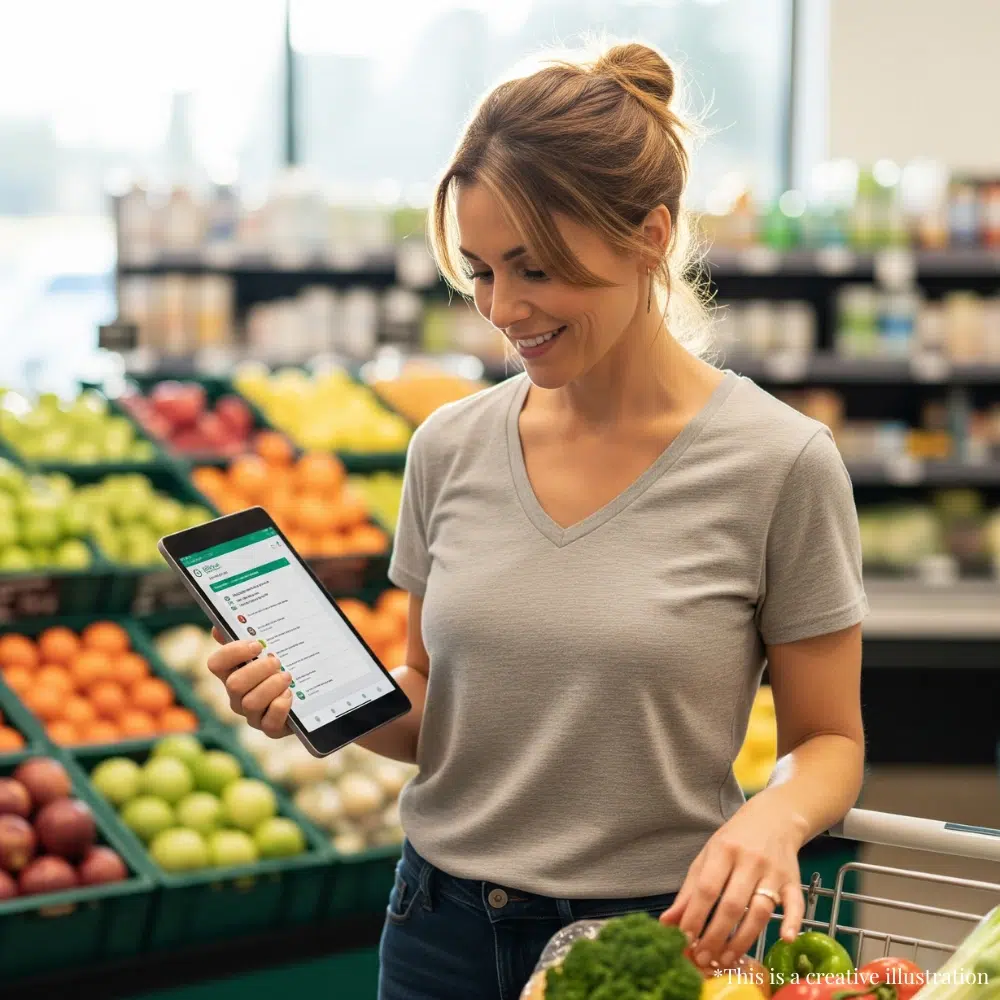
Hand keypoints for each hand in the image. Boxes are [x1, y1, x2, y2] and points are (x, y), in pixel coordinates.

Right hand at [207, 628, 291, 737]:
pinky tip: (290, 695)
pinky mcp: (270, 728)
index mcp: (232, 673)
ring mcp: (252, 715)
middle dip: (258, 669)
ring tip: (287, 676)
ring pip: (251, 703)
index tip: (257, 644)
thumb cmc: (283, 666)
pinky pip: (269, 724)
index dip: (233, 652)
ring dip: (272, 686)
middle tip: (277, 661)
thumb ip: (246, 637)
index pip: (216, 663)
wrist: (310, 693)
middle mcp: (237, 696)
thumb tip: (219, 627)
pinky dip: (281, 706)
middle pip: (234, 684)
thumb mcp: (268, 649)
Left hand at [660, 800, 806, 967]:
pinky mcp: (794, 881)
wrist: (774, 818)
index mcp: (724, 850)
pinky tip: (785, 940)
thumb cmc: (735, 840)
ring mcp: (774, 872)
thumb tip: (667, 922)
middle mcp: (749, 860)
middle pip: (732, 904)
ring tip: (727, 959)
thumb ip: (689, 891)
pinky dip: (791, 922)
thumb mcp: (707, 856)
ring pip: (760, 910)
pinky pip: (796, 904)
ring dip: (744, 939)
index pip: (707, 888)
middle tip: (703, 958)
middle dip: (716, 935)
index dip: (695, 916)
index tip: (685, 940)